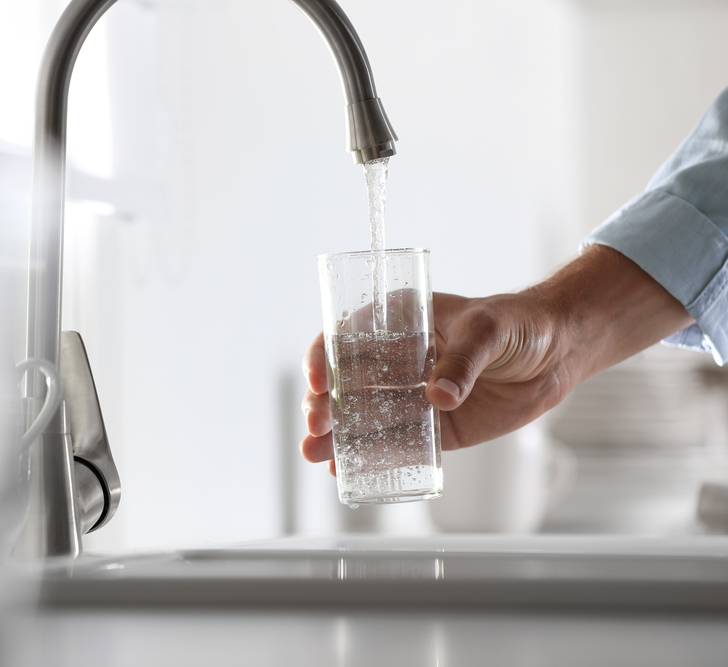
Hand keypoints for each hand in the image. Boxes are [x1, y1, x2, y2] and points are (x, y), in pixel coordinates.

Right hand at [301, 245, 693, 470]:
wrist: (559, 352)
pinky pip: (398, 443)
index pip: (347, 335)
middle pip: (347, 382)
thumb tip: (437, 397)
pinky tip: (347, 470)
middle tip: (316, 425)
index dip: (324, 356)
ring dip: (337, 436)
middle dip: (324, 404)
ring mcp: (413, 394)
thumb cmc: (520, 323)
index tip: (315, 380)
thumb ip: (463, 360)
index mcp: (400, 321)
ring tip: (315, 454)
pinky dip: (372, 457)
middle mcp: (397, 358)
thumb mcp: (488, 329)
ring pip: (365, 417)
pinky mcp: (435, 427)